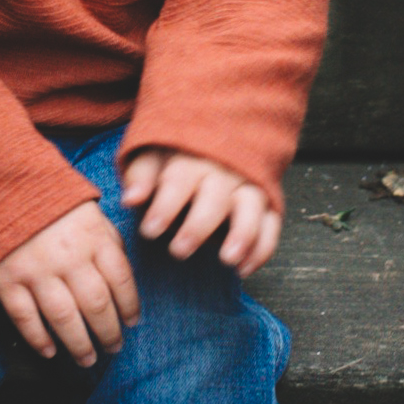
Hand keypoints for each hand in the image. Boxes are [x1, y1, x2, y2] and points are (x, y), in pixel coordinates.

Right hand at [0, 200, 140, 367]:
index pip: (121, 279)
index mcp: (93, 235)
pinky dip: (38, 338)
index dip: (130, 306)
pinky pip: (25, 317)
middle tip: (113, 348)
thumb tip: (122, 278)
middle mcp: (68, 256)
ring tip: (87, 359)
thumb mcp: (87, 211)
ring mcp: (35, 269)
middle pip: (96, 305)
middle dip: (108, 332)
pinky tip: (50, 351)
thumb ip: (107, 241)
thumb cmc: (50, 203)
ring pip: (63, 317)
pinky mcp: (6, 279)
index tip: (132, 323)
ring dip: (79, 344)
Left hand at [120, 149, 280, 277]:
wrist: (217, 133)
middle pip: (216, 196)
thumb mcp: (152, 156)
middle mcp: (224, 169)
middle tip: (179, 251)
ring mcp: (249, 183)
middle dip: (199, 225)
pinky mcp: (267, 200)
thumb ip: (141, 176)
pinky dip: (263, 247)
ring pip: (252, 207)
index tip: (150, 231)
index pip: (179, 180)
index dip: (166, 206)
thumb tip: (131, 199)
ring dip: (243, 235)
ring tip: (228, 260)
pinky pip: (272, 223)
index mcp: (192, 156)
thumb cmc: (176, 155)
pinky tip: (245, 269)